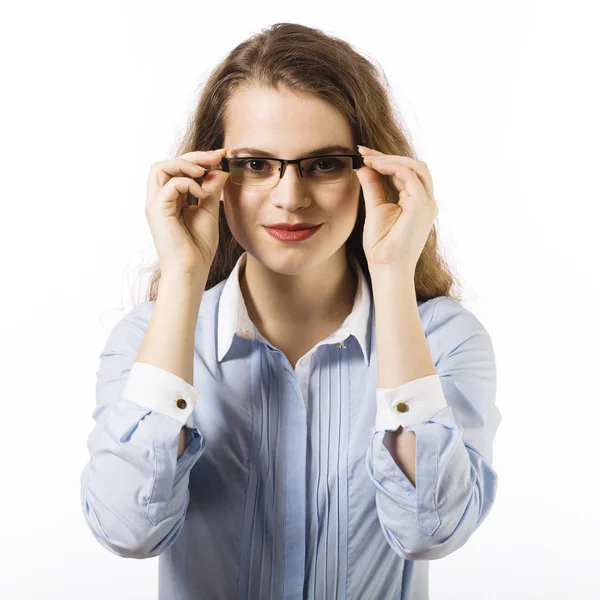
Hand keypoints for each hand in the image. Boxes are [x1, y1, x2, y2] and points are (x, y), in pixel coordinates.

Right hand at [145, 148, 229, 277]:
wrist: (192, 270)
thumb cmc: (198, 247)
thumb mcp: (209, 211)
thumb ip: (212, 190)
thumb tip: (220, 169)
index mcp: (170, 200)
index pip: (177, 169)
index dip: (198, 159)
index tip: (221, 156)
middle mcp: (159, 199)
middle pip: (167, 163)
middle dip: (193, 156)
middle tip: (216, 157)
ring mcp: (155, 204)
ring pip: (160, 167)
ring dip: (185, 164)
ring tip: (205, 171)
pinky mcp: (157, 210)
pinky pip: (169, 184)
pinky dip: (188, 183)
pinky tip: (202, 195)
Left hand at [354, 145, 437, 274]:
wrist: (386, 268)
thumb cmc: (381, 247)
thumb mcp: (375, 209)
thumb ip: (373, 187)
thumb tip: (363, 167)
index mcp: (418, 202)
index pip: (406, 173)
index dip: (385, 161)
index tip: (364, 155)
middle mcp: (427, 201)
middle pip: (414, 166)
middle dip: (388, 156)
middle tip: (363, 152)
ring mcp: (427, 203)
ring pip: (415, 167)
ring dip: (390, 159)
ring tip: (368, 158)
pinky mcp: (422, 206)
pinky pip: (410, 176)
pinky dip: (392, 167)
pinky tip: (374, 166)